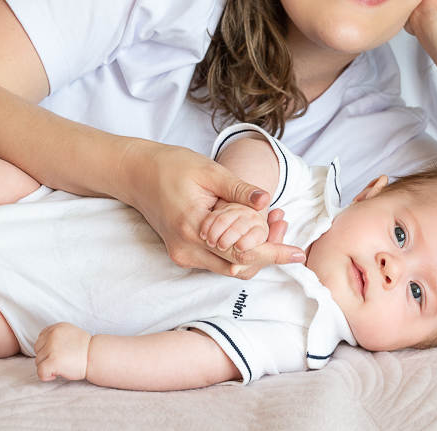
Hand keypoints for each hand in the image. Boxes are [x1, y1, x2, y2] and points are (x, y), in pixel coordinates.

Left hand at [35, 322, 90, 381]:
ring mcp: (52, 348)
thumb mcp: (69, 334)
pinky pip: (40, 371)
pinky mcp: (52, 361)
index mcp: (57, 327)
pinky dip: (46, 376)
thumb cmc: (84, 349)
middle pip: (37, 349)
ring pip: (38, 361)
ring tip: (62, 366)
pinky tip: (56, 374)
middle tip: (60, 360)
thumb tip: (43, 347)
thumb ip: (56, 336)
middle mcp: (53, 335)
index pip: (41, 338)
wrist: (95, 356)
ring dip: (47, 366)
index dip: (47, 348)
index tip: (58, 353)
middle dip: (46, 357)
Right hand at [130, 142, 304, 278]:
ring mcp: (182, 255)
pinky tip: (250, 227)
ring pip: (229, 269)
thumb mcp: (209, 170)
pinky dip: (237, 250)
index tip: (299, 253)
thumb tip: (266, 200)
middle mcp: (186, 249)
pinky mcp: (182, 254)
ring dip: (254, 252)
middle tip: (283, 223)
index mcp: (193, 227)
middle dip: (268, 252)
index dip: (274, 253)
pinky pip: (217, 262)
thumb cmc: (172, 166)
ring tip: (271, 222)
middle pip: (238, 267)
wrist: (137, 173)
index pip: (242, 253)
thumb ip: (238, 189)